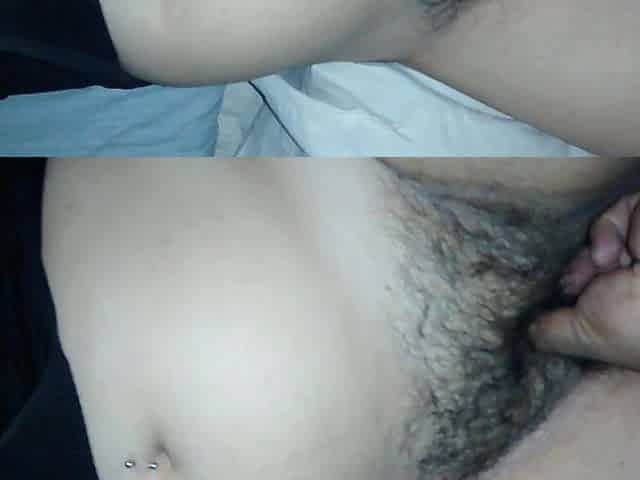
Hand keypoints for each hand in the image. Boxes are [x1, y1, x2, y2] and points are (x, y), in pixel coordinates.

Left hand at [529, 193, 639, 369]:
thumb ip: (554, 332)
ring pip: (601, 239)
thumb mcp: (585, 335)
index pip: (593, 293)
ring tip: (603, 266)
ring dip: (594, 253)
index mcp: (631, 312)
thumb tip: (532, 333)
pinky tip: (616, 250)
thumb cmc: (637, 320)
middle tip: (578, 282)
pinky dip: (609, 229)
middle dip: (579, 271)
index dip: (573, 291)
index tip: (565, 295)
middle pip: (592, 263)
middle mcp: (637, 282)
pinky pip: (619, 213)